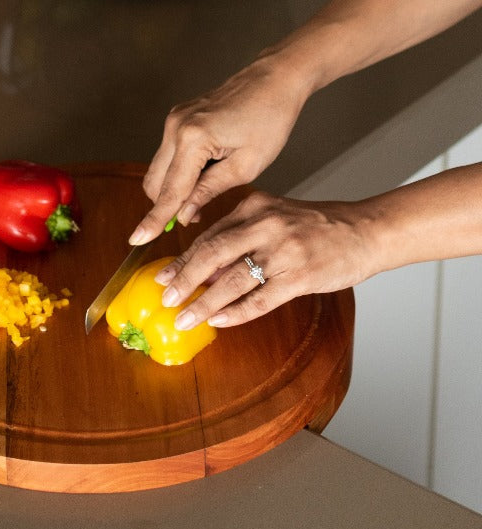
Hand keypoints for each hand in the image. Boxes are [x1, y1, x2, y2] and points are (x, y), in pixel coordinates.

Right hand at [129, 57, 307, 244]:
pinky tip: (205, 174)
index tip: (137, 239)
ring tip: (206, 193)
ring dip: (174, 188)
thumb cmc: (269, 119)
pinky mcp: (178, 117)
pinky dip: (180, 171)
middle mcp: (175, 126)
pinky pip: (168, 154)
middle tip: (194, 218)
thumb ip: (209, 191)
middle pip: (154, 182)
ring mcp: (174, 119)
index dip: (155, 220)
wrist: (274, 80)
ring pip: (158, 169)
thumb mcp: (246, 166)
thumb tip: (183, 215)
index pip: (170, 191)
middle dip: (166, 205)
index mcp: (193, 139)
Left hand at [155, 191, 373, 328]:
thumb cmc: (316, 227)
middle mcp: (266, 225)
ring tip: (185, 318)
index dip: (183, 259)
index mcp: (254, 207)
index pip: (209, 235)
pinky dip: (236, 313)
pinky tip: (219, 321)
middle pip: (213, 253)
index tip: (162, 276)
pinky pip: (261, 299)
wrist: (365, 230)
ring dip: (205, 302)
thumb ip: (240, 239)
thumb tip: (204, 272)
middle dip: (185, 279)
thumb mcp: (274, 219)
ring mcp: (284, 251)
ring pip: (233, 280)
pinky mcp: (302, 276)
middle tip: (166, 297)